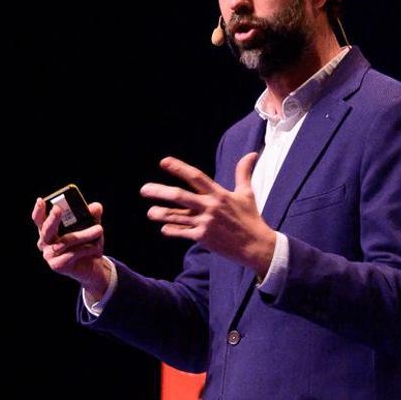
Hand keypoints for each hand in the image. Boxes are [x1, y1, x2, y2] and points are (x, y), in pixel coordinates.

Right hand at [31, 198, 111, 298]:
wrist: (93, 267)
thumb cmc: (87, 244)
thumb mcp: (91, 227)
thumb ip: (92, 216)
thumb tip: (96, 207)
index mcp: (48, 229)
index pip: (39, 219)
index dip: (38, 210)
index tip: (40, 200)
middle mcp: (44, 241)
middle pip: (46, 229)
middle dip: (52, 218)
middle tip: (57, 209)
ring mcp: (48, 254)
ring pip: (65, 241)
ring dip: (84, 234)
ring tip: (99, 229)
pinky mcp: (56, 265)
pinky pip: (71, 254)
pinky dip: (86, 249)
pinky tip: (96, 247)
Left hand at [141, 153, 276, 275]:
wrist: (257, 246)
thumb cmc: (251, 218)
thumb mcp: (247, 194)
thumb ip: (243, 173)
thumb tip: (251, 154)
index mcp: (219, 194)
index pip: (196, 177)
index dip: (179, 168)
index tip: (164, 162)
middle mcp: (210, 207)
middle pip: (180, 196)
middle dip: (159, 192)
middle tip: (144, 189)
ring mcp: (206, 223)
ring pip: (177, 217)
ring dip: (161, 214)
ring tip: (150, 212)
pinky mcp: (204, 238)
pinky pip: (183, 233)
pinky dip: (172, 230)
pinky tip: (164, 228)